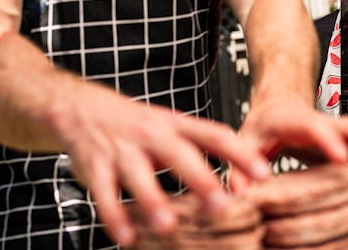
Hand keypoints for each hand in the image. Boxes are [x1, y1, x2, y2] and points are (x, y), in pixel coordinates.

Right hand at [57, 86, 270, 246]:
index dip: (240, 152)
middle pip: (179, 154)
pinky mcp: (96, 167)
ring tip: (168, 226)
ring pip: (138, 175)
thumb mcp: (172, 125)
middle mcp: (152, 135)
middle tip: (221, 205)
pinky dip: (114, 215)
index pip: (214, 134)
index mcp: (176, 125)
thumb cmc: (138, 125)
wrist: (84, 109)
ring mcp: (123, 150)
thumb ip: (202, 147)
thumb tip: (244, 174)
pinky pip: (104, 192)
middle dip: (200, 179)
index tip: (264, 173)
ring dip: (153, 200)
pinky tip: (126, 236)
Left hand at [230, 97, 347, 205]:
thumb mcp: (246, 139)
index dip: (329, 140)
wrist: (277, 105)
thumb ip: (241, 163)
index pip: (315, 125)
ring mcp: (337, 134)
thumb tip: (240, 193)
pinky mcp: (345, 146)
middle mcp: (323, 124)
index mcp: (296, 120)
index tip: (340, 158)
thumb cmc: (265, 123)